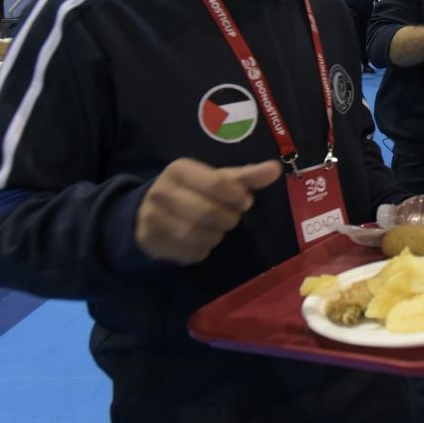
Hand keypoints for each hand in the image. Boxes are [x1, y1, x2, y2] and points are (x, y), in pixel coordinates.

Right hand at [135, 158, 283, 263]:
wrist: (148, 212)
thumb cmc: (192, 192)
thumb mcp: (216, 179)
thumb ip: (246, 176)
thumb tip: (275, 169)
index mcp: (179, 169)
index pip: (217, 183)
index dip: (237, 197)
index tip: (244, 203)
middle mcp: (161, 191)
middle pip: (208, 212)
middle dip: (228, 219)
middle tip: (230, 218)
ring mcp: (152, 217)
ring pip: (197, 235)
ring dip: (216, 236)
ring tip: (215, 229)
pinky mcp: (150, 241)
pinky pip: (188, 253)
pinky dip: (202, 251)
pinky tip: (201, 242)